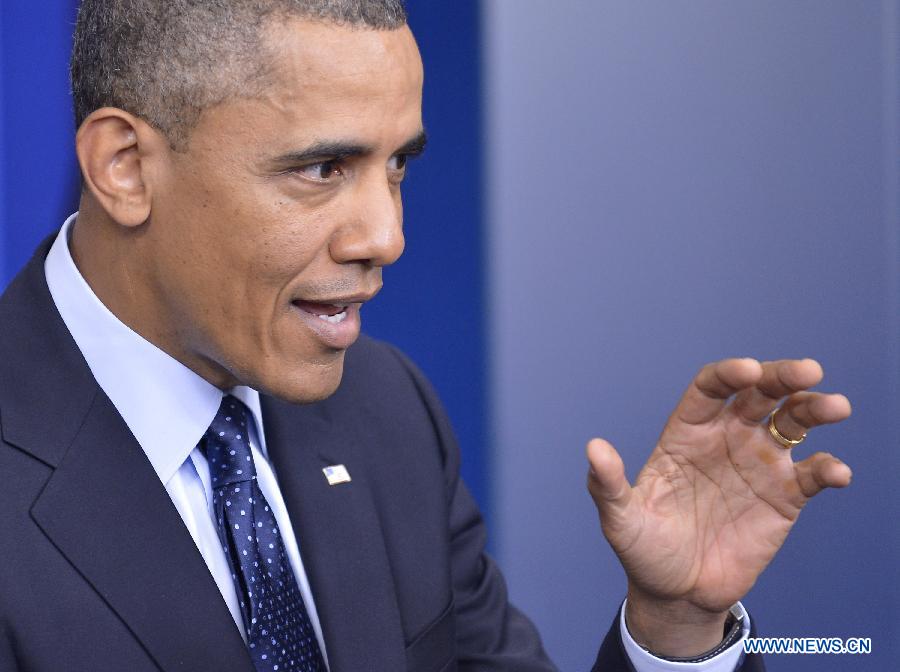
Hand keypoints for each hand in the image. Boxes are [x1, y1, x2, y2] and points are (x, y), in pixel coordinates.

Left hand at [586, 358, 850, 655]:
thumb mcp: (620, 519)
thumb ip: (607, 484)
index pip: (710, 389)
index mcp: (686, 433)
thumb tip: (593, 448)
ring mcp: (758, 465)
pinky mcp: (784, 498)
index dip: (727, 374)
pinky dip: (828, 469)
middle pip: (758, 393)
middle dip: (782, 376)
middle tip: (808, 370)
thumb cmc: (644, 549)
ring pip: (792, 423)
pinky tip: (837, 473)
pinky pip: (812, 474)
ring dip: (814, 409)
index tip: (746, 371)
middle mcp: (726, 438)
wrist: (677, 594)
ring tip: (836, 406)